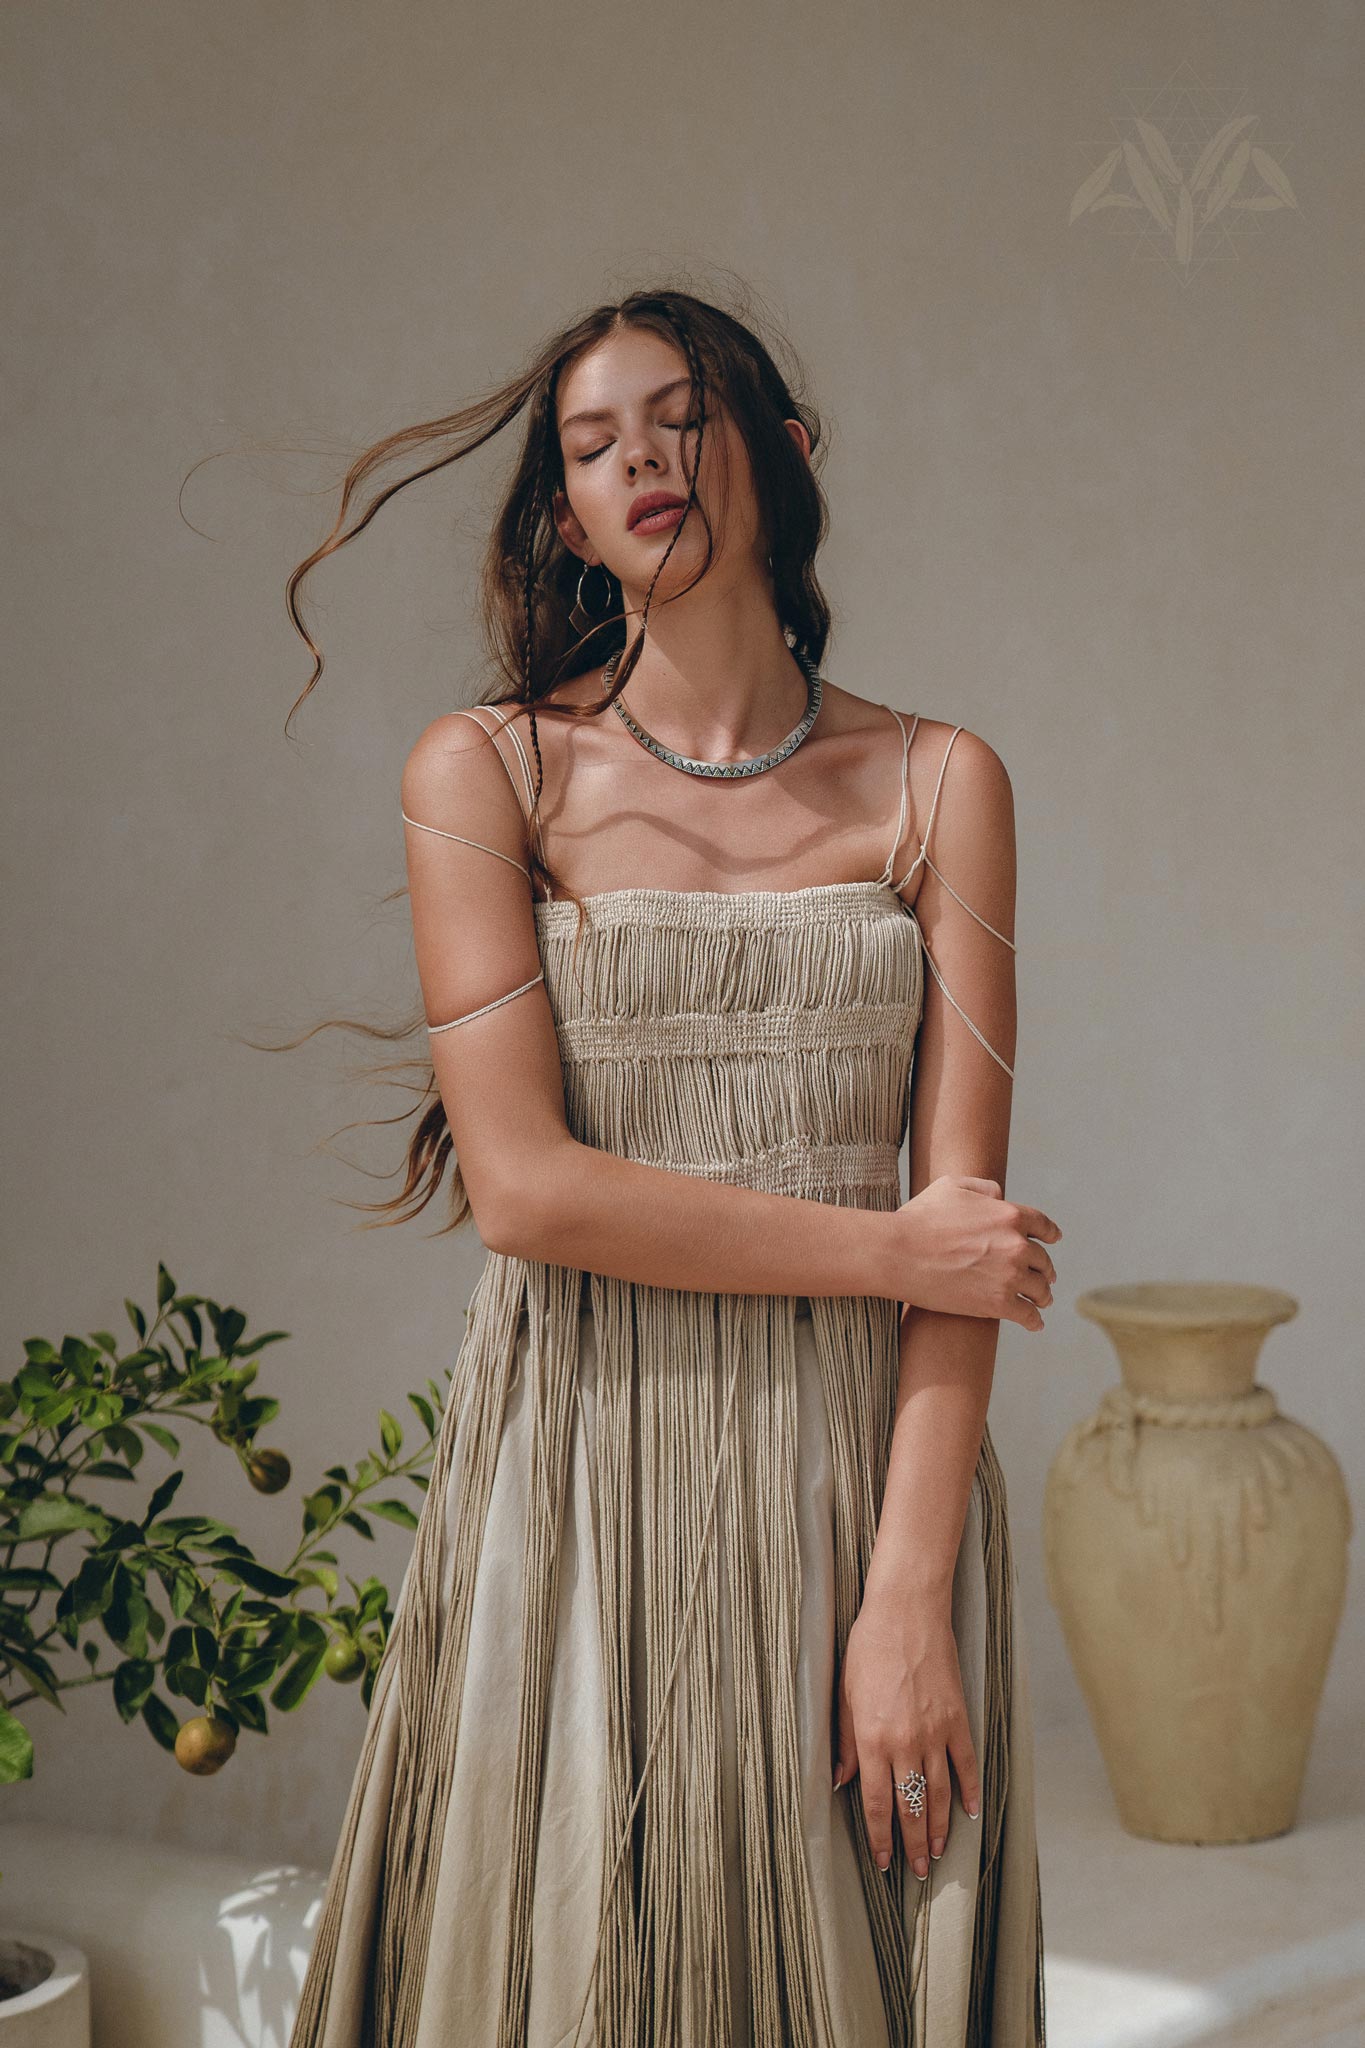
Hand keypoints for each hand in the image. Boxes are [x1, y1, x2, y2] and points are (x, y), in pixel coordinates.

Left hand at [832, 1584, 979, 1880]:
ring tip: (937, 1853)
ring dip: (939, 1828)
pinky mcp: (958, 1719)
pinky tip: (969, 1813)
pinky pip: (967, 1765)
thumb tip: (841, 1782)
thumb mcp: (845, 1695)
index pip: (875, 1803)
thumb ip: (844, 1743)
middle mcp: (905, 1743)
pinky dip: (969, 1791)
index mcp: (872, 1740)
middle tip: (915, 1871)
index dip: (881, 1837)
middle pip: (911, 1807)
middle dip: (912, 1843)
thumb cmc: (869, 1648)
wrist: (907, 1612)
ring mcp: (936, 1733)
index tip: (884, 1861)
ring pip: (939, 1795)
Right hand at [891, 1175, 1059, 1328]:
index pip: (1043, 1226)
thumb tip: (1000, 1195)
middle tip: (1046, 1279)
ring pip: (1039, 1290)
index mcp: (1009, 1215)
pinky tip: (1034, 1324)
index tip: (1053, 1242)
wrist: (899, 1254)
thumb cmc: (920, 1218)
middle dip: (1046, 1270)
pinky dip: (1034, 1321)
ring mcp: (1010, 1276)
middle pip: (1043, 1261)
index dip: (1051, 1235)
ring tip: (1042, 1302)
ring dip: (1043, 1297)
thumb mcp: (951, 1187)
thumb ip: (983, 1187)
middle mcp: (1017, 1245)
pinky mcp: (998, 1303)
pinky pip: (1027, 1315)